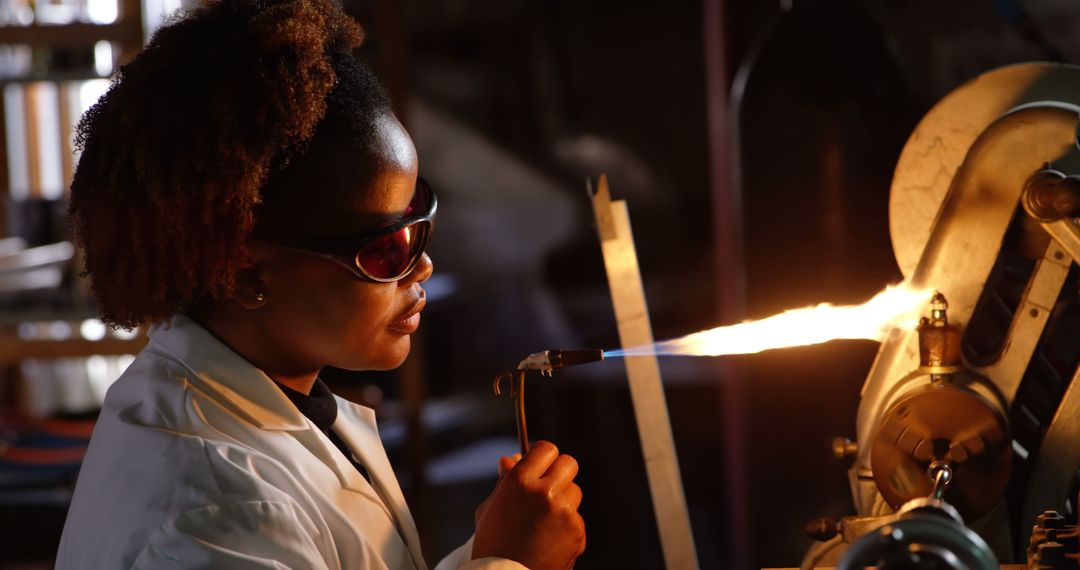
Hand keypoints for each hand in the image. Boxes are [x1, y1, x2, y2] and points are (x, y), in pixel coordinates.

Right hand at [473, 441, 585, 569]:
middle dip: (560, 473)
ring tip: (544, 521)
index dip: (544, 456)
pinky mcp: (577, 531)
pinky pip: (576, 519)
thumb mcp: (490, 509)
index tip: (541, 464)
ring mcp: (563, 512)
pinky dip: (566, 527)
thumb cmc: (492, 546)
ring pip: (574, 491)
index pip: (546, 449)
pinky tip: (550, 540)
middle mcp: (544, 492)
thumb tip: (511, 459)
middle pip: (568, 463)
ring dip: (564, 500)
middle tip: (549, 487)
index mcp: (519, 482)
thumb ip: (504, 481)